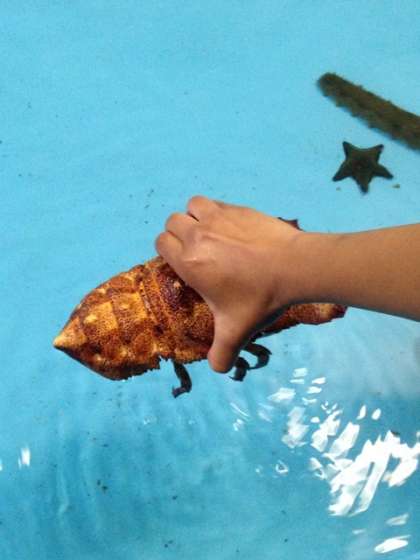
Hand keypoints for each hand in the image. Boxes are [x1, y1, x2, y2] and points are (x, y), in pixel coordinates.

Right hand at [155, 196, 302, 371]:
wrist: (294, 267)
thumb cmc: (260, 298)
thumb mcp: (237, 331)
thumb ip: (222, 353)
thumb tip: (217, 369)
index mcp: (189, 262)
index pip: (160, 243)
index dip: (168, 251)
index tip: (183, 263)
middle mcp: (198, 235)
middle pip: (172, 222)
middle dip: (179, 233)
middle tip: (197, 249)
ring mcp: (218, 217)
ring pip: (191, 206)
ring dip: (195, 216)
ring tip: (210, 232)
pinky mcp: (238, 208)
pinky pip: (215, 202)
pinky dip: (215, 211)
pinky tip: (231, 228)